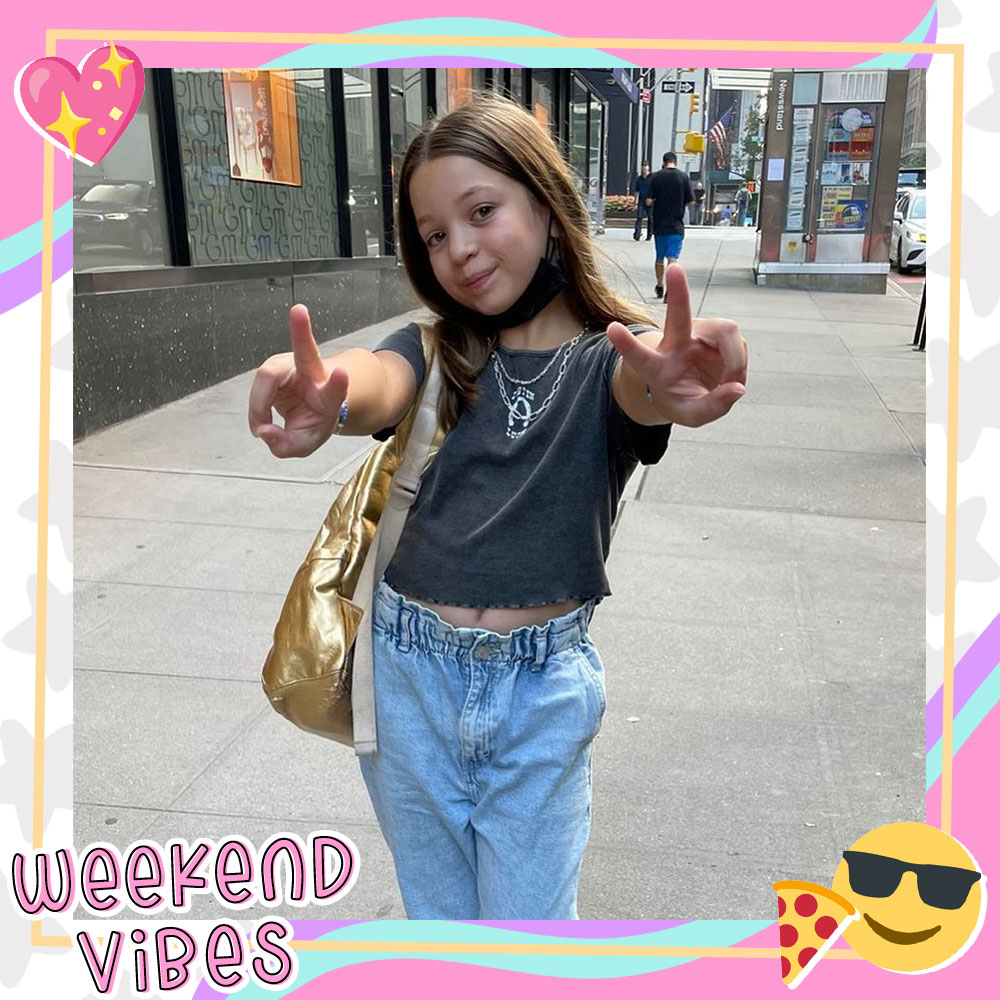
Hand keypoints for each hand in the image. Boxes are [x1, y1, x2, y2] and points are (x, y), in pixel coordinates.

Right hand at [247, 305, 348, 457]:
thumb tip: (263, 432)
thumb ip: (286, 446)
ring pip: (268, 375)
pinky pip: (257, 383)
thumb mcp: (306, 442)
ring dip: (259, 406)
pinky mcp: (274, 365)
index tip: (342, 373)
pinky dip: (255, 408)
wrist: (312, 406)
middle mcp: (313, 373)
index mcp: (329, 395)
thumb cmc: (314, 420)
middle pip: (306, 351)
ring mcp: (291, 364)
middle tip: (297, 321)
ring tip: (263, 427)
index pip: (336, 389)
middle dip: (302, 331)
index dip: (338, 384)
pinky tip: (261, 421)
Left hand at [607, 263, 747, 426]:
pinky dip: (740, 364)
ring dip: (736, 361)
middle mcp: (675, 343)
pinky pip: (739, 342)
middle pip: (677, 317)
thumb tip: (738, 388)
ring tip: (730, 384)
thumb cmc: (682, 399)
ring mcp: (697, 332)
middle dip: (679, 293)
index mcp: (656, 367)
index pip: (640, 356)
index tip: (611, 328)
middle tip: (675, 268)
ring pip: (726, 332)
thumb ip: (714, 407)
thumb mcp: (692, 415)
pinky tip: (730, 376)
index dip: (627, 345)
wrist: (689, 387)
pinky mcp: (718, 330)